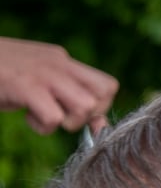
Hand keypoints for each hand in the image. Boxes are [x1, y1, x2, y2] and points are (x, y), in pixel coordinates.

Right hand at [0, 39, 118, 133]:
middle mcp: (59, 64)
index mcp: (63, 61)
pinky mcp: (25, 86)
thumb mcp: (36, 81)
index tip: (78, 116)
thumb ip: (66, 97)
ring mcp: (44, 74)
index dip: (100, 107)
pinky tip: (27, 116)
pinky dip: (43, 126)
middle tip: (61, 117)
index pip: (108, 85)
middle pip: (103, 96)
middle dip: (87, 116)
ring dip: (66, 121)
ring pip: (85, 106)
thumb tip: (99, 126)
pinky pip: (54, 117)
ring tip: (43, 116)